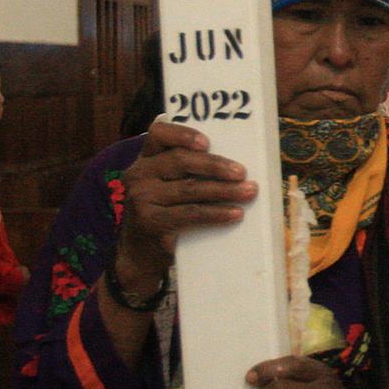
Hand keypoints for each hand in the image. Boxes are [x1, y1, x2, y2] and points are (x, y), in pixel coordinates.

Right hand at [114, 120, 258, 289]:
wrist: (140, 254)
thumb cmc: (163, 213)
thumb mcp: (165, 187)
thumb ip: (184, 171)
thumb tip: (233, 164)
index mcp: (145, 159)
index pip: (158, 134)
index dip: (182, 134)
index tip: (207, 143)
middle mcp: (139, 175)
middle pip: (180, 161)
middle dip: (215, 165)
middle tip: (242, 172)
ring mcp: (142, 199)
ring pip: (190, 189)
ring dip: (224, 190)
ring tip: (249, 191)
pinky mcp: (151, 222)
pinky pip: (190, 214)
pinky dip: (216, 213)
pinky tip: (235, 213)